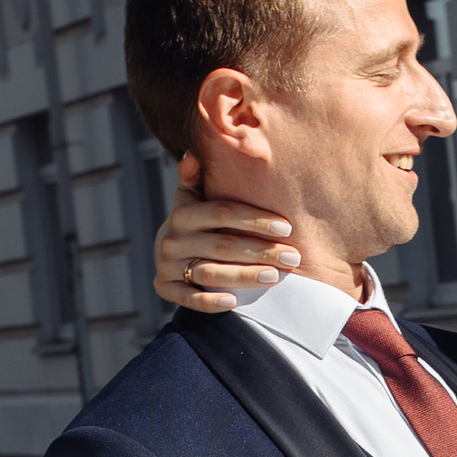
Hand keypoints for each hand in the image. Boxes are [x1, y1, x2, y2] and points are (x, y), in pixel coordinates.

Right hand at [153, 156, 301, 312]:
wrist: (166, 253)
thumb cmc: (195, 222)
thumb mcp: (192, 198)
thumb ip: (195, 178)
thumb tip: (193, 154)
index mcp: (182, 213)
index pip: (221, 212)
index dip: (254, 219)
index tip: (286, 227)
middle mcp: (171, 239)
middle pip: (221, 245)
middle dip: (260, 250)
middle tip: (292, 257)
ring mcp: (167, 265)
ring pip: (209, 273)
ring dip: (244, 276)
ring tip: (275, 276)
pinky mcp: (164, 288)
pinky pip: (188, 298)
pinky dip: (210, 302)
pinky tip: (235, 302)